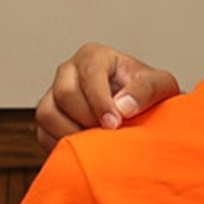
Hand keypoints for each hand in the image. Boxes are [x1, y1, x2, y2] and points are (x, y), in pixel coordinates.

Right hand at [35, 43, 180, 150]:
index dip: (100, 101)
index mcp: (94, 56)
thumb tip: (123, 106)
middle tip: (109, 133)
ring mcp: (53, 94)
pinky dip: (62, 144)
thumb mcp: (160, 84)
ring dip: (72, 132)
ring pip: (47, 113)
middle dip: (88, 117)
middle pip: (65, 94)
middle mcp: (69, 71)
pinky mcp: (48, 117)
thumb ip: (147, 89)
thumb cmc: (147, 92)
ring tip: (98, 140)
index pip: (89, 74)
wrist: (140, 108)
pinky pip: (42, 133)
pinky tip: (85, 146)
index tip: (115, 123)